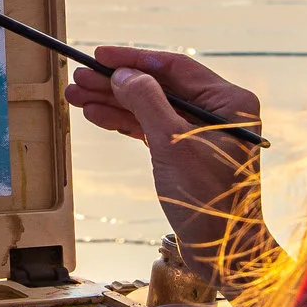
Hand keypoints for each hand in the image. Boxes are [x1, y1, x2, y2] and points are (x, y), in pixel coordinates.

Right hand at [63, 45, 281, 285]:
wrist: (223, 251)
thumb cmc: (210, 201)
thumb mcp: (173, 144)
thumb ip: (147, 103)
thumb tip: (124, 75)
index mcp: (229, 102)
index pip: (174, 68)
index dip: (133, 60)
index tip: (100, 55)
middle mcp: (218, 112)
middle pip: (158, 86)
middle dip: (117, 82)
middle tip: (80, 78)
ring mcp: (202, 133)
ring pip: (151, 107)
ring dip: (114, 102)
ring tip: (78, 96)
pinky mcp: (187, 153)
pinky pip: (152, 128)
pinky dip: (125, 122)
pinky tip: (98, 115)